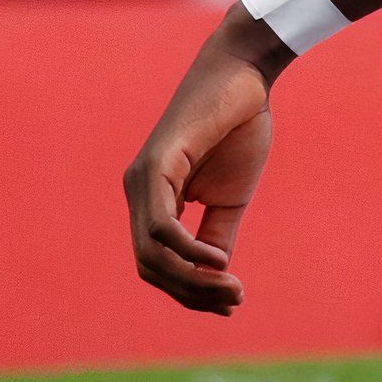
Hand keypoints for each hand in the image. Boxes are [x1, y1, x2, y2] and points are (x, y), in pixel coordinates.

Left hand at [122, 12, 288, 313]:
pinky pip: (160, 224)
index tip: (230, 304)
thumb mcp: (229, 198)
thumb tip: (214, 279)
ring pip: (151, 253)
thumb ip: (217, 237)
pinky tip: (217, 258)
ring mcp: (142, 178)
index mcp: (151, 200)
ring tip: (230, 287)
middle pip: (149, 267)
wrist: (244, 77)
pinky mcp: (158, 164)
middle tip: (233, 302)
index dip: (188, 293)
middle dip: (191, 294)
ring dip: (192, 280)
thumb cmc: (237, 130)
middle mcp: (137, 191)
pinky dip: (187, 250)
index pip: (155, 264)